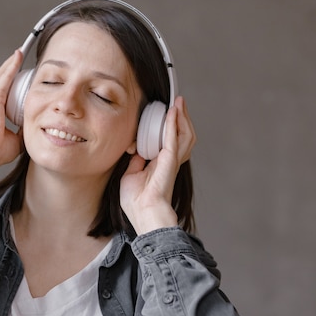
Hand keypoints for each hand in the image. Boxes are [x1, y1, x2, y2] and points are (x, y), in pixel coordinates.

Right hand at [0, 50, 23, 172]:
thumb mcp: (16, 139)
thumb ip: (24, 131)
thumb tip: (35, 128)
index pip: (3, 94)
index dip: (10, 84)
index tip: (19, 78)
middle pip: (0, 80)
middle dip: (10, 69)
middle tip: (18, 58)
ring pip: (2, 75)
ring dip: (11, 63)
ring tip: (19, 53)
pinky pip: (5, 77)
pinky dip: (12, 65)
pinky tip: (18, 56)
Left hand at [120, 96, 195, 234]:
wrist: (144, 213)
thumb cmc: (136, 201)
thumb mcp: (130, 176)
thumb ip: (135, 162)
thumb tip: (134, 150)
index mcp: (160, 165)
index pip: (168, 141)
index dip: (169, 128)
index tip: (164, 114)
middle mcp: (169, 161)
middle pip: (181, 135)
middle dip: (181, 118)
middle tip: (177, 103)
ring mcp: (172, 160)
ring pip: (184, 134)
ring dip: (182, 117)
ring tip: (179, 103)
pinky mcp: (170, 159)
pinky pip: (174, 137)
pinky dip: (173, 123)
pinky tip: (173, 111)